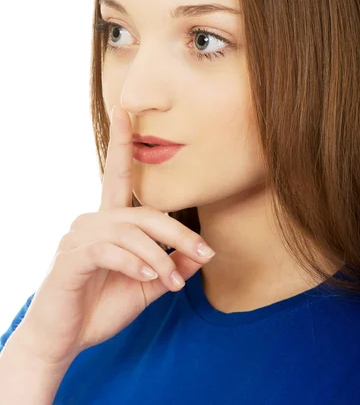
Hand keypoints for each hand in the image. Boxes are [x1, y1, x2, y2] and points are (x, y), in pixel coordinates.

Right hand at [18, 105, 214, 366]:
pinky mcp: (72, 255)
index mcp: (110, 222)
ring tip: (173, 282)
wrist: (62, 341)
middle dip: (178, 232)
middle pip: (144, 212)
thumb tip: (201, 254)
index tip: (124, 110)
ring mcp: (79, 236)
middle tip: (205, 253)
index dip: (121, 142)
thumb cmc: (100, 308)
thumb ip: (170, 267)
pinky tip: (147, 276)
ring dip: (159, 256)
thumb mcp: (146, 286)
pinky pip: (111, 249)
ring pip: (131, 231)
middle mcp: (93, 220)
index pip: (118, 175)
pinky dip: (134, 261)